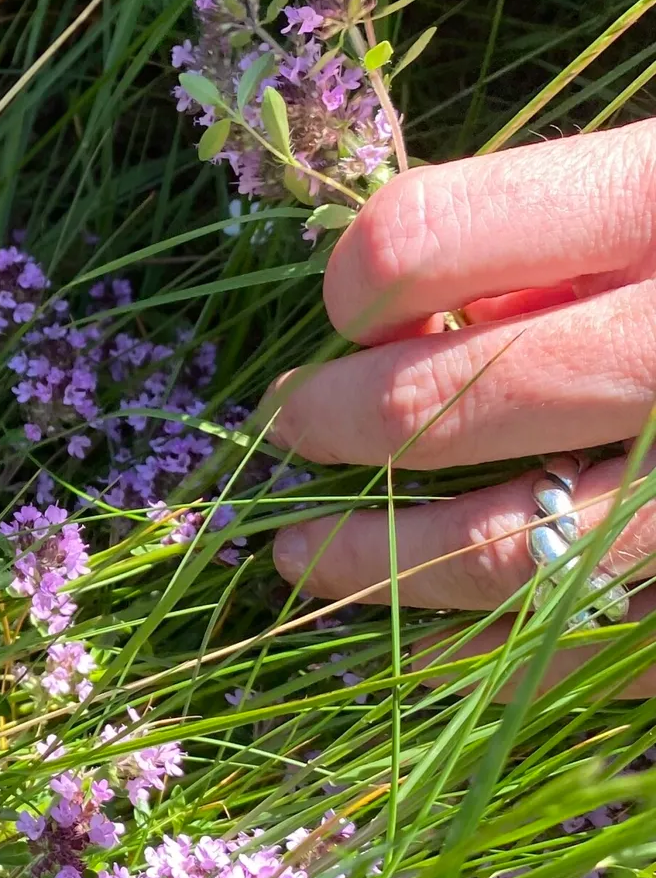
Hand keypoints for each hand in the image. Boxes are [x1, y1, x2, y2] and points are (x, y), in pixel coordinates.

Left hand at [268, 120, 655, 689]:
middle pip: (438, 402)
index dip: (355, 273)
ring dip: (369, 563)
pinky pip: (593, 644)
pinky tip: (438, 638)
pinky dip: (493, 653)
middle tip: (284, 428)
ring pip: (499, 551)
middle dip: (329, 423)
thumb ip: (566, 224)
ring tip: (298, 560)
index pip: (422, 236)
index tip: (346, 300)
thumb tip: (405, 305)